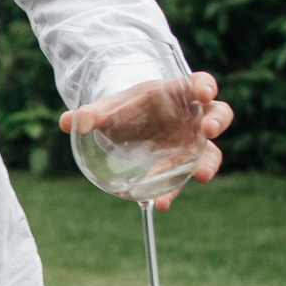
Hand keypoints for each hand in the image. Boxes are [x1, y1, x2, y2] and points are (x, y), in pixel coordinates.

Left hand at [59, 71, 232, 210]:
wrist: (131, 124)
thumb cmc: (129, 107)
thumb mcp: (111, 107)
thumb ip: (92, 113)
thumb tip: (67, 122)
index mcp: (179, 92)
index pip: (200, 83)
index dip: (205, 87)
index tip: (204, 93)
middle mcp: (194, 116)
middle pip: (218, 114)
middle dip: (216, 122)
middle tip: (208, 131)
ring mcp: (193, 141)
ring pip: (210, 151)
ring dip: (207, 163)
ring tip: (201, 177)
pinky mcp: (184, 163)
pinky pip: (183, 176)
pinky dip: (173, 189)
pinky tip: (159, 202)